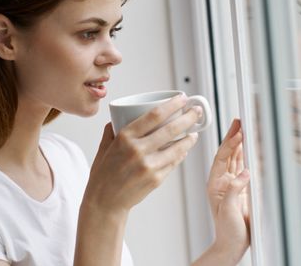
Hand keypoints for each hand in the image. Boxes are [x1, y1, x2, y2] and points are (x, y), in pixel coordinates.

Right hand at [81, 94, 201, 215]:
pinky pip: (173, 162)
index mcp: (125, 137)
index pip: (155, 115)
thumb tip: (122, 114)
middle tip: (197, 111)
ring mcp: (149, 166)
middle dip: (188, 117)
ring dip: (189, 138)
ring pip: (177, 147)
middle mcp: (138, 150)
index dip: (172, 105)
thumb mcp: (104, 146)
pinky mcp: (156, 179)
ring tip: (195, 131)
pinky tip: (184, 148)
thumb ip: (113, 129)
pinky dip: (181, 154)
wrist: (104, 202)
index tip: (182, 98)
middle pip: (171, 129)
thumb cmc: (103, 174)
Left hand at [207, 119, 249, 263]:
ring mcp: (231, 183)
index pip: (222, 158)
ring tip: (244, 128)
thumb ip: (234, 190)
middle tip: (239, 122)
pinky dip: (247, 155)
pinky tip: (249, 146)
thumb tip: (245, 173)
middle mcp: (222, 181)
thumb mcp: (228, 210)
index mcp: (215, 184)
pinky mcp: (241, 188)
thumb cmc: (227, 231)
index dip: (230, 144)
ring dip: (240, 143)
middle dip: (233, 137)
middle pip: (228, 154)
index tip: (237, 133)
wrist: (233, 244)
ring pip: (236, 158)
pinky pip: (243, 167)